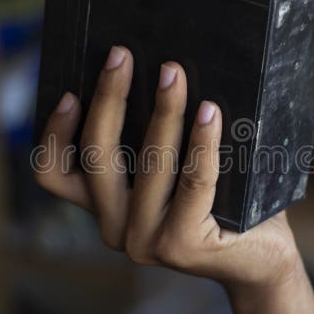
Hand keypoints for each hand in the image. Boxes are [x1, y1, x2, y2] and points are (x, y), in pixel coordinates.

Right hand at [34, 45, 302, 294]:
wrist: (260, 259)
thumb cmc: (220, 205)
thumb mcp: (172, 173)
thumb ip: (150, 144)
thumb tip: (152, 74)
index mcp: (105, 208)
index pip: (54, 175)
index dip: (53, 132)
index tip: (71, 93)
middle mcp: (115, 228)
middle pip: (96, 155)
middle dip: (108, 97)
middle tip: (122, 55)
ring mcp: (144, 241)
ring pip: (147, 162)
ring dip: (162, 111)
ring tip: (174, 74)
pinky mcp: (180, 246)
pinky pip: (193, 181)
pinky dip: (201, 141)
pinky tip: (210, 112)